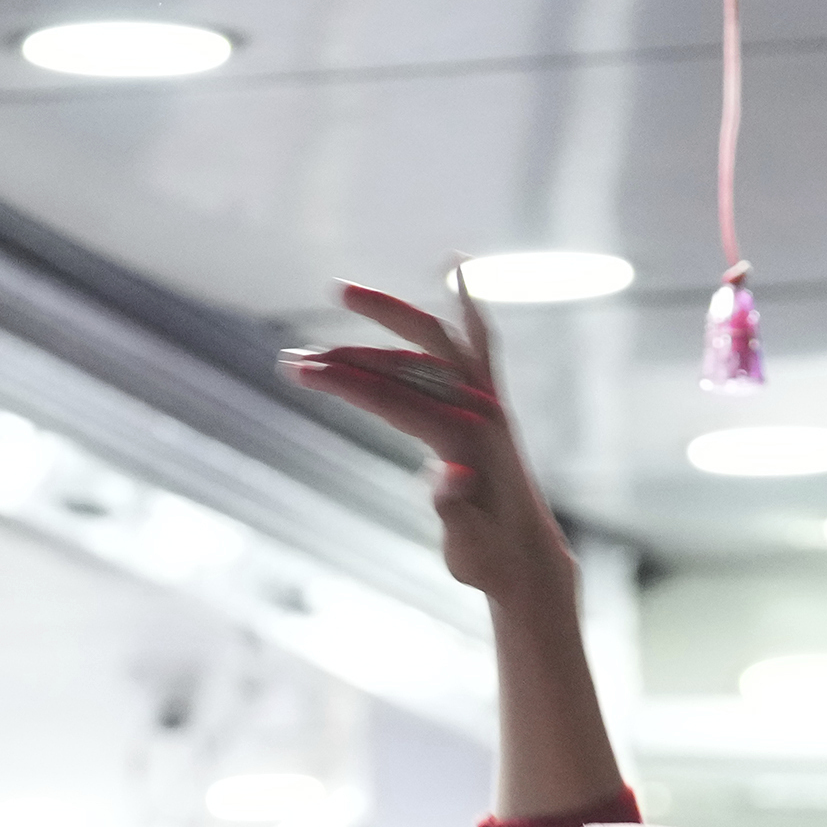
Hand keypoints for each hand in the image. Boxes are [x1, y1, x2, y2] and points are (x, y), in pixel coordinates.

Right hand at [283, 283, 572, 604]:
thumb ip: (455, 512)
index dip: (343, 383)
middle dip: (351, 351)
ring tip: (339, 296)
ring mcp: (488, 401)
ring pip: (433, 345)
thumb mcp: (468, 549)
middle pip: (410, 357)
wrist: (528, 561)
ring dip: (385, 323)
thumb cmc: (491, 559)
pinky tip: (457, 265)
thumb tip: (447, 479)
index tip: (299, 371)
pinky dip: (466, 304)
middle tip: (299, 352)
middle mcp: (480, 408)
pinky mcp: (490, 403)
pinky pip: (478, 341)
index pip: (393, 398)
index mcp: (467, 439)